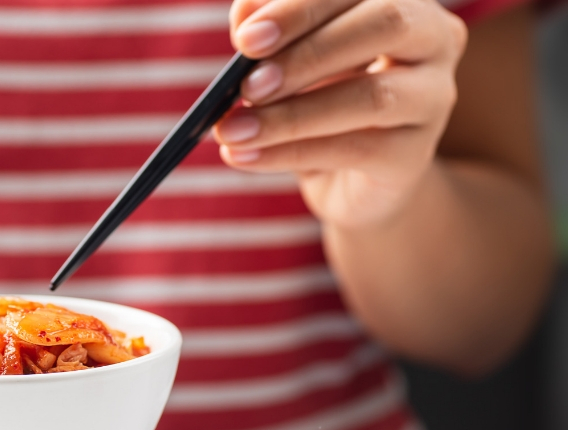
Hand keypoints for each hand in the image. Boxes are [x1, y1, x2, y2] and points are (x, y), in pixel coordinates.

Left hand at [215, 0, 467, 227]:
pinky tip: (244, 157)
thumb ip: (268, 30)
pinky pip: (355, 150)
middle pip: (385, 23)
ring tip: (231, 131)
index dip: (299, 7)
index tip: (245, 39)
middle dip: (307, 54)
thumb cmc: (315, 96)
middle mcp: (433, 37)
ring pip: (372, 96)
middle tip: (247, 85)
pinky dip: (289, 153)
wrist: (345, 175)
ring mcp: (434, 97)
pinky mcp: (415, 154)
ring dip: (291, 116)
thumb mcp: (286, 57)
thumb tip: (245, 17)